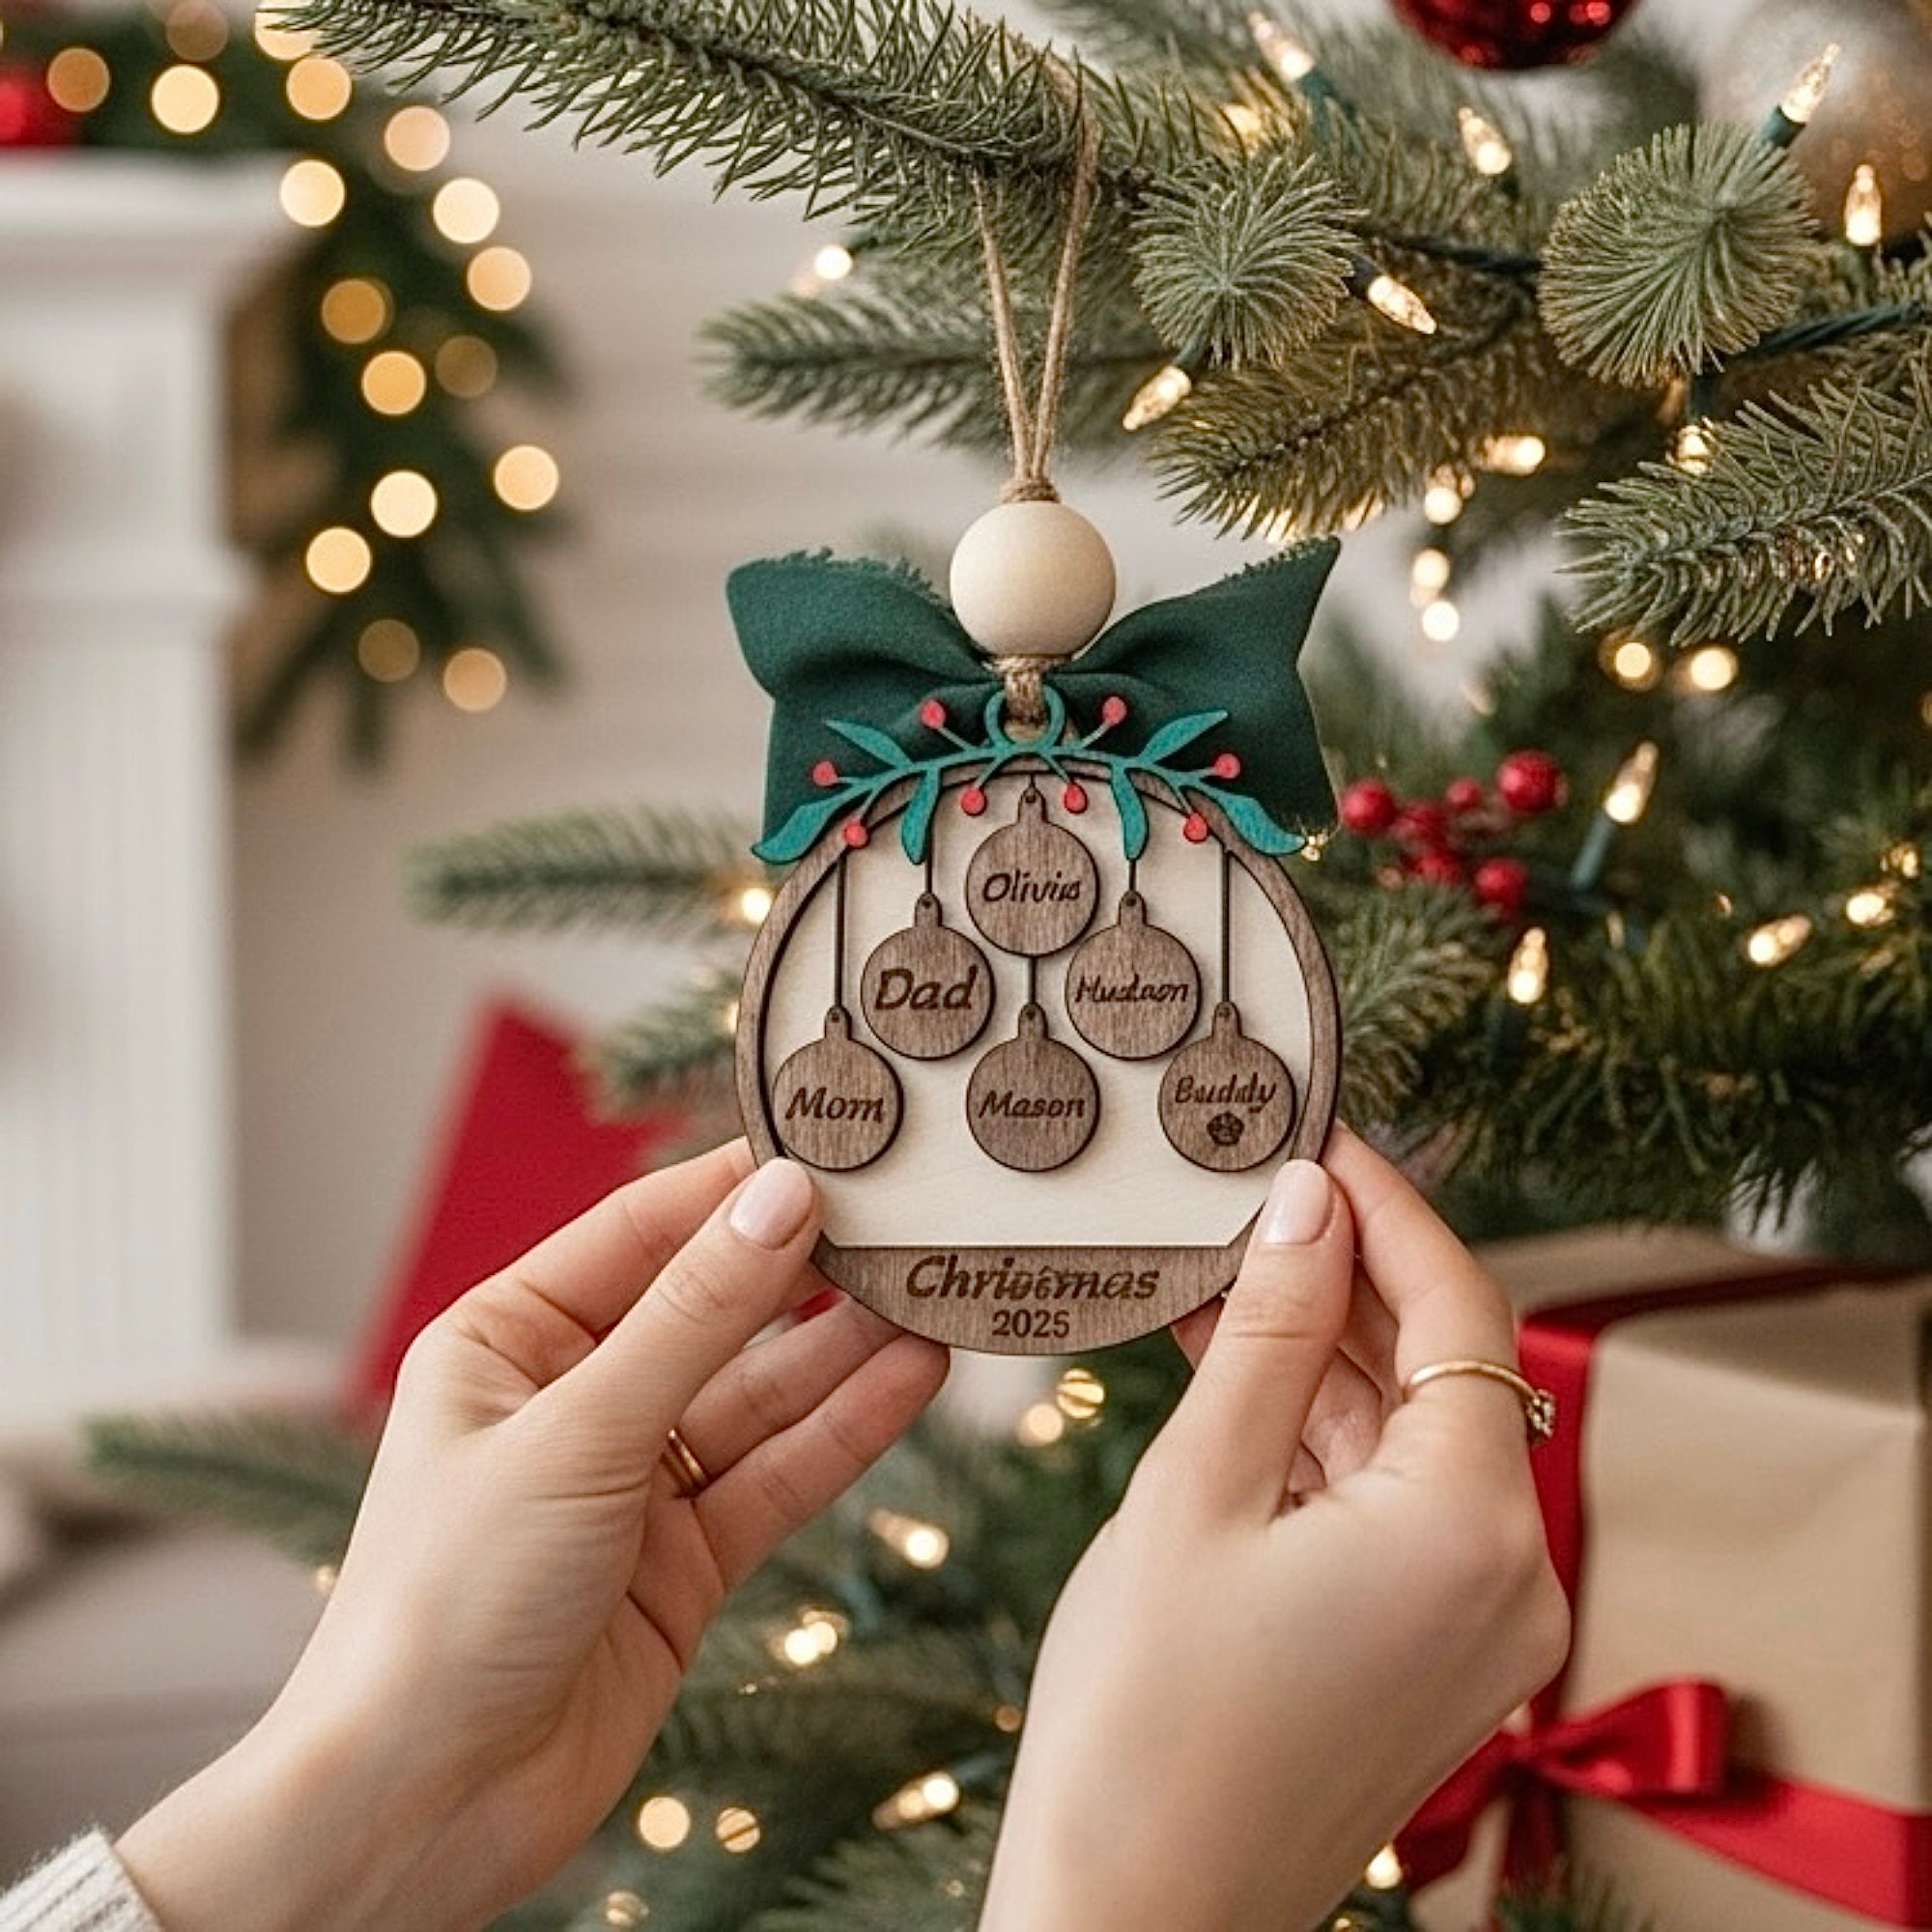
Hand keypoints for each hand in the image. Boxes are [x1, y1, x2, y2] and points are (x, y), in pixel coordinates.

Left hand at [118, 1144, 948, 1931]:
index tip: (833, 1143)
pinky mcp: (685, 1561)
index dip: (735, 1186)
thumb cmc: (447, 1601)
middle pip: (713, 1310)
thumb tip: (785, 1196)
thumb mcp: (578, 1433)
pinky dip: (845, 1429)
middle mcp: (574, 1399)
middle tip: (908, 1215)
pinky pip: (777, 1474)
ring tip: (935, 1290)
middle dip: (808, 1269)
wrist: (425, 1807)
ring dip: (845, 1348)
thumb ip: (694, 1317)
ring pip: (759, 1393)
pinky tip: (912, 1378)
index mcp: (509, 1340)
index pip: (641, 1230)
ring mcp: (634, 1483)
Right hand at [980, 1126, 1568, 1930]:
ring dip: (1314, 1349)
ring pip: (1401, 1434)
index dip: (1387, 1204)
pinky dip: (1310, 1432)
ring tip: (1216, 1260)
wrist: (1130, 1918)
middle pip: (1436, 1367)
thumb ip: (1271, 1332)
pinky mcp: (1424, 1646)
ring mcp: (1472, 1620)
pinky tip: (1230, 1362)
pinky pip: (1380, 1500)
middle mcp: (1509, 1574)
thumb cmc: (1147, 1722)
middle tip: (1246, 1182)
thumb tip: (1307, 1198)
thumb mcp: (1200, 1489)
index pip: (1457, 1308)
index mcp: (1476, 1528)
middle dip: (1338, 1271)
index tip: (1317, 1127)